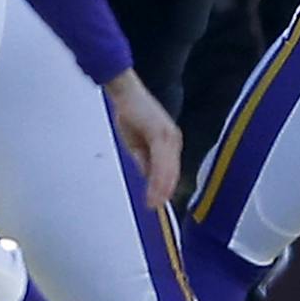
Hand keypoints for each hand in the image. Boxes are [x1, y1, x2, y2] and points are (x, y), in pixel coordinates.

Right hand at [103, 69, 180, 208]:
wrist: (126, 93)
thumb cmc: (130, 114)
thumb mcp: (137, 144)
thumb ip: (145, 160)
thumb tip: (148, 177)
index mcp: (170, 143)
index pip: (171, 170)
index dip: (165, 187)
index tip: (157, 202)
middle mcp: (173, 140)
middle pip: (172, 172)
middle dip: (164, 192)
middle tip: (154, 207)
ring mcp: (169, 136)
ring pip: (168, 169)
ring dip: (160, 188)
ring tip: (153, 203)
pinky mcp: (160, 134)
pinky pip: (161, 161)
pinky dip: (157, 176)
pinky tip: (152, 186)